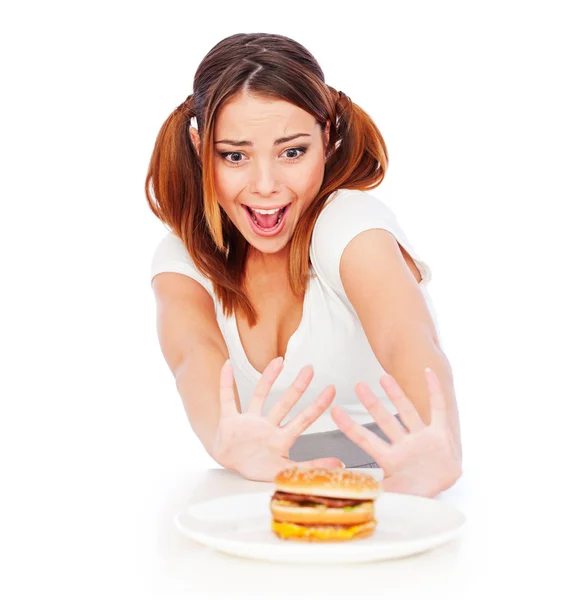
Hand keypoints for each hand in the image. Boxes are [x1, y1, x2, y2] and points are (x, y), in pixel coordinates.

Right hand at [212, 357, 343, 481]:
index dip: (317, 405)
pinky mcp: (230, 421)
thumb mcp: (283, 471)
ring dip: (268, 378)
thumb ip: (309, 466)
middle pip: (285, 403)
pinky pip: (227, 399)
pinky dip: (225, 383)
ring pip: (259, 395)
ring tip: (278, 361)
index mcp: (281, 438)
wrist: (229, 465)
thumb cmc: (256, 466)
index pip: (303, 419)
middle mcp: (267, 425)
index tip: (331, 390)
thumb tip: (339, 465)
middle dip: (298, 386)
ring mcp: (249, 421)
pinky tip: (227, 366)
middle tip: (310, 368)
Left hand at [330, 368, 461, 496]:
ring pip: (407, 411)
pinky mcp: (440, 434)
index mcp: (390, 459)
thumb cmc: (417, 493)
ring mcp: (422, 438)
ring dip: (396, 394)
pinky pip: (437, 408)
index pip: (365, 440)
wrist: (445, 491)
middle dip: (372, 403)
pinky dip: (434, 391)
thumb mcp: (394, 497)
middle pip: (385, 420)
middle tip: (358, 386)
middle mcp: (404, 444)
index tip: (334, 411)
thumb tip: (354, 495)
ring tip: (384, 375)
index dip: (350, 426)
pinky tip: (427, 373)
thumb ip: (377, 494)